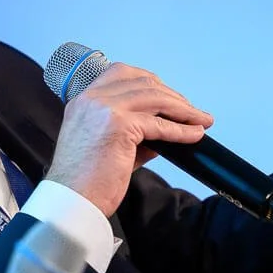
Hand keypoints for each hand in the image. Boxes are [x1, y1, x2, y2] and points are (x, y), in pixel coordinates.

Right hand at [43, 62, 212, 215]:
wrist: (71, 199)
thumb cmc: (84, 179)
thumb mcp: (106, 144)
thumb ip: (133, 131)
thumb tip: (165, 128)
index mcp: (84, 99)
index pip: (121, 73)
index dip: (150, 81)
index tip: (168, 95)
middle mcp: (92, 98)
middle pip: (143, 83)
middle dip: (173, 96)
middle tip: (192, 111)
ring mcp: (105, 108)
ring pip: (155, 98)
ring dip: (183, 109)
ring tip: (201, 120)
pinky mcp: (119, 125)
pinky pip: (160, 124)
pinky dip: (181, 130)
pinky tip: (194, 134)